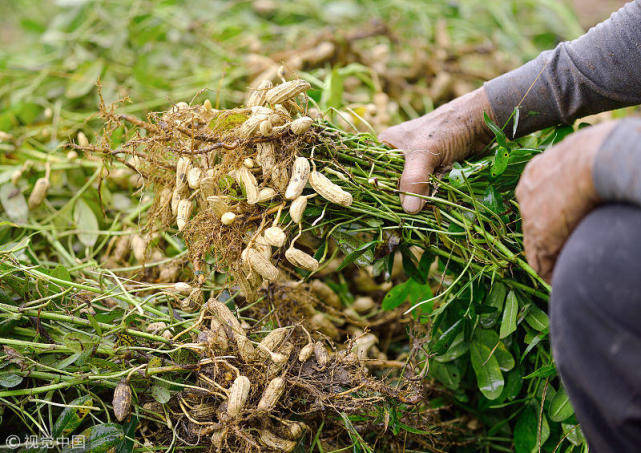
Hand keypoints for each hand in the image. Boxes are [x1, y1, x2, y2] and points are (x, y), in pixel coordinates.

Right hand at [379, 87, 494, 212]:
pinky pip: (427, 190)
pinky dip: (431, 197)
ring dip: (418, 200)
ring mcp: (418, 164)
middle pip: (394, 185)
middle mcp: (400, 155)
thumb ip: (414, 179)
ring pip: (412, 189)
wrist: (481, 122)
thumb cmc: (447, 128)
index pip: (375, 173)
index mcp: (387, 145)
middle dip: (401, 199)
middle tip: (406, 215)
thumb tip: (409, 210)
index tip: (385, 210)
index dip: (379, 192)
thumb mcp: (425, 153)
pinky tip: (432, 207)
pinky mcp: (434, 171)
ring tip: (421, 213)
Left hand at [515, 121, 616, 280]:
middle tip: (559, 251)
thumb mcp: (582, 154)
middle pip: (531, 223)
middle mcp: (526, 194)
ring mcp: (530, 217)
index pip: (535, 201)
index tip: (561, 225)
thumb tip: (598, 166)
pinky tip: (559, 279)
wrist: (593, 160)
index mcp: (535, 173)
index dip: (549, 216)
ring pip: (534, 247)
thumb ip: (580, 167)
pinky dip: (550, 273)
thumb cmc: (598, 151)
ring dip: (548, 259)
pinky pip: (540, 263)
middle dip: (546, 238)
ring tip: (559, 271)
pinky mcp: (540, 238)